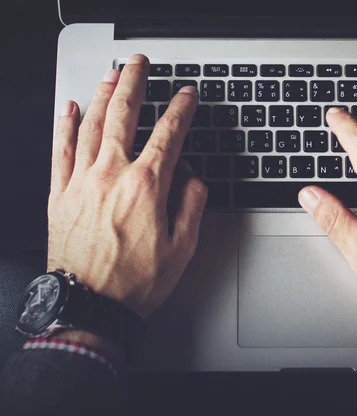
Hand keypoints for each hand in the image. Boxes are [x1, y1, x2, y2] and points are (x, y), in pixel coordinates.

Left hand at [48, 54, 207, 318]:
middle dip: (135, 83)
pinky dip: (64, 125)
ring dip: (102, 94)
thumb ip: (191, 205)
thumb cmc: (134, 281)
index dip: (181, 109)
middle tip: (140, 64)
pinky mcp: (59, 194)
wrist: (89, 306)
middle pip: (124, 115)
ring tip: (111, 74)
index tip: (187, 95)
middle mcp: (111, 176)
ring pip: (91, 125)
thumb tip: (193, 179)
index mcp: (146, 187)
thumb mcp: (182, 248)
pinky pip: (60, 150)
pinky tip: (67, 108)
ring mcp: (81, 182)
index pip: (169, 135)